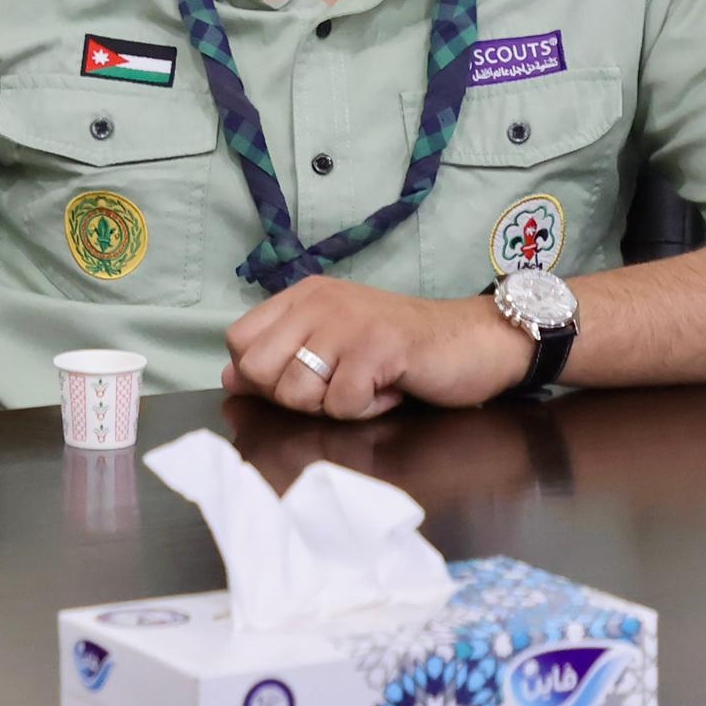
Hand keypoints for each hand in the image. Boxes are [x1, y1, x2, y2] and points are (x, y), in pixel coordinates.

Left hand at [221, 278, 527, 417]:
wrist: (475, 340)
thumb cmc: (402, 349)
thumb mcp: (335, 344)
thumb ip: (284, 356)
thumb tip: (230, 378)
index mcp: (304, 296)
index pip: (238, 342)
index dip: (262, 376)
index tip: (306, 379)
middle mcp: (318, 301)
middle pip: (258, 371)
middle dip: (295, 396)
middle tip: (339, 386)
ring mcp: (347, 322)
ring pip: (296, 392)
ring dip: (334, 404)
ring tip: (368, 384)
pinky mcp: (376, 348)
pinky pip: (342, 404)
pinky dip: (367, 409)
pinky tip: (390, 387)